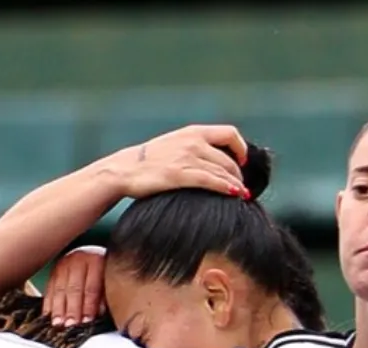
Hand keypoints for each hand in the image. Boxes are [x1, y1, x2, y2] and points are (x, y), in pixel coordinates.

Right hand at [45, 246, 107, 326]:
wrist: (88, 255)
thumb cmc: (101, 272)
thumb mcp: (107, 281)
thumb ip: (103, 297)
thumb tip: (98, 314)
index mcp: (96, 262)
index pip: (91, 287)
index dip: (89, 306)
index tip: (86, 321)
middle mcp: (78, 261)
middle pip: (74, 288)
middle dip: (71, 309)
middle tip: (70, 324)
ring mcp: (63, 264)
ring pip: (59, 289)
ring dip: (58, 308)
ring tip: (57, 323)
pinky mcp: (53, 271)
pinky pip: (49, 288)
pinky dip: (48, 303)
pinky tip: (47, 315)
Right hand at [114, 124, 248, 199]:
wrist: (124, 169)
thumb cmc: (149, 161)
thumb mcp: (174, 144)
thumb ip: (194, 146)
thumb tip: (215, 159)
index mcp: (193, 132)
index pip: (230, 134)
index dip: (241, 148)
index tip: (243, 162)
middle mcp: (193, 142)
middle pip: (229, 158)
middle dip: (238, 174)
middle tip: (241, 187)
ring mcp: (186, 157)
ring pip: (223, 171)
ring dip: (236, 184)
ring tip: (242, 195)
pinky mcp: (179, 175)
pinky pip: (211, 181)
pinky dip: (226, 188)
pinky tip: (234, 196)